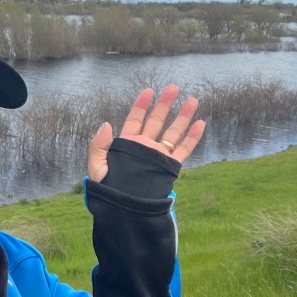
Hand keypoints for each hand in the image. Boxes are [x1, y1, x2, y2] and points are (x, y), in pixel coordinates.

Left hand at [87, 84, 205, 181]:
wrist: (124, 208)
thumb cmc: (107, 189)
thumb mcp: (96, 167)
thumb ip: (98, 146)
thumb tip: (105, 125)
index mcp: (127, 144)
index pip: (135, 119)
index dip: (141, 105)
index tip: (148, 91)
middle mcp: (144, 146)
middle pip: (157, 120)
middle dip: (165, 104)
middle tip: (173, 88)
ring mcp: (158, 156)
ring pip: (173, 132)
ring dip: (182, 117)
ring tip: (192, 100)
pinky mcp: (169, 167)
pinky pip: (183, 150)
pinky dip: (192, 138)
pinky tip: (200, 124)